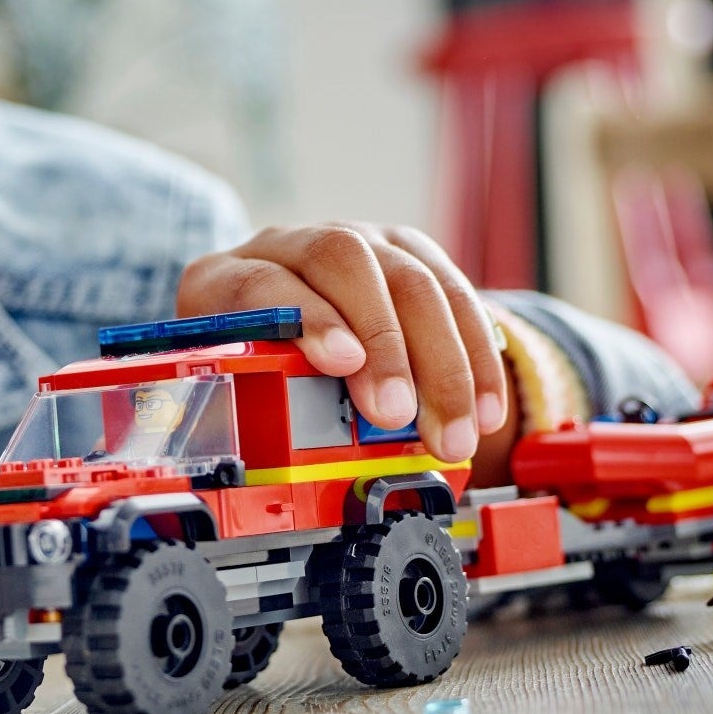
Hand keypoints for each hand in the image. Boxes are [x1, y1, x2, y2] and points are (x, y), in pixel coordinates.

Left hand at [177, 223, 506, 461]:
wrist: (283, 317)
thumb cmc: (250, 371)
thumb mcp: (233, 392)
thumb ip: (253, 412)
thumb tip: (286, 471)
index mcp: (227, 278)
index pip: (265, 282)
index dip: (308, 320)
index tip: (342, 364)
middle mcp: (291, 245)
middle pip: (347, 265)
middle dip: (385, 345)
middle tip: (400, 416)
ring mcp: (355, 242)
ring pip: (412, 279)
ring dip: (443, 364)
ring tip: (455, 433)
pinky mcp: (407, 251)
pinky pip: (455, 292)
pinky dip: (476, 355)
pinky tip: (485, 409)